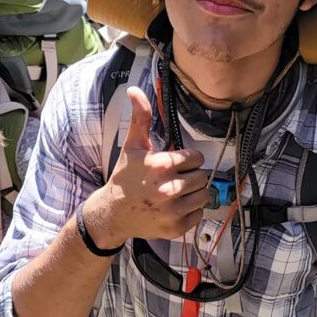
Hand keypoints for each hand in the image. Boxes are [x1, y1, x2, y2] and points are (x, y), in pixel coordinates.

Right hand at [87, 87, 207, 245]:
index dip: (185, 160)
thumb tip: (134, 89)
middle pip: (202, 176)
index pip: (196, 157)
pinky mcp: (176, 227)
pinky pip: (199, 214)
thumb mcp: (132, 146)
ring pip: (204, 195)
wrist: (112, 212)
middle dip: (190, 176)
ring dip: (193, 193)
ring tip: (176, 193)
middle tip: (174, 180)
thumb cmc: (125, 177)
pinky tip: (174, 207)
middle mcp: (168, 188)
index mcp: (160, 165)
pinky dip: (190, 211)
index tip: (172, 165)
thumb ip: (140, 117)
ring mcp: (173, 210)